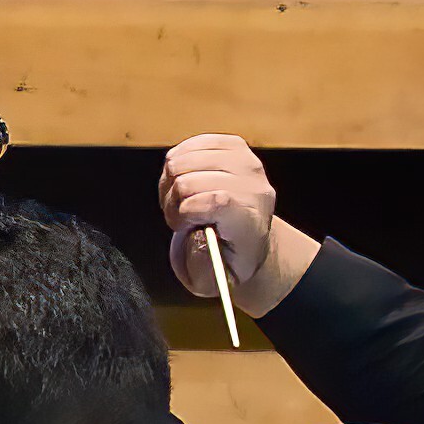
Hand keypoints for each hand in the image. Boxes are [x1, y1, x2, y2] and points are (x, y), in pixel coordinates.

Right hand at [151, 133, 299, 315]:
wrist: (249, 238)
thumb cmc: (228, 258)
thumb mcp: (213, 279)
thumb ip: (201, 264)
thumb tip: (195, 234)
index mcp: (251, 219)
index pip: (217, 200)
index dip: (187, 213)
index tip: (184, 226)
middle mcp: (253, 184)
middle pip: (189, 181)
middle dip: (173, 203)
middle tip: (181, 219)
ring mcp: (244, 160)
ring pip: (180, 162)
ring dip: (170, 186)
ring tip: (182, 202)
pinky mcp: (231, 144)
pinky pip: (184, 148)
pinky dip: (174, 168)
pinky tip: (183, 184)